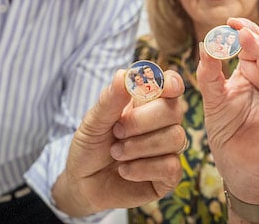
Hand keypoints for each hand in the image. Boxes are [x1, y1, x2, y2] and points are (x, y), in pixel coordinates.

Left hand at [52, 68, 185, 216]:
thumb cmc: (90, 147)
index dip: (171, 83)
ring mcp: (167, 150)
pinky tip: (124, 170)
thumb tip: (123, 74)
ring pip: (175, 137)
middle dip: (143, 120)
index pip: (169, 85)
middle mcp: (161, 124)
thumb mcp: (93, 122)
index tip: (167, 86)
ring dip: (139, 146)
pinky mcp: (168, 177)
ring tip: (116, 152)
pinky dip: (142, 168)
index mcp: (145, 103)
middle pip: (174, 110)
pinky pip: (171, 166)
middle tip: (117, 131)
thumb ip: (110, 100)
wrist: (82, 184)